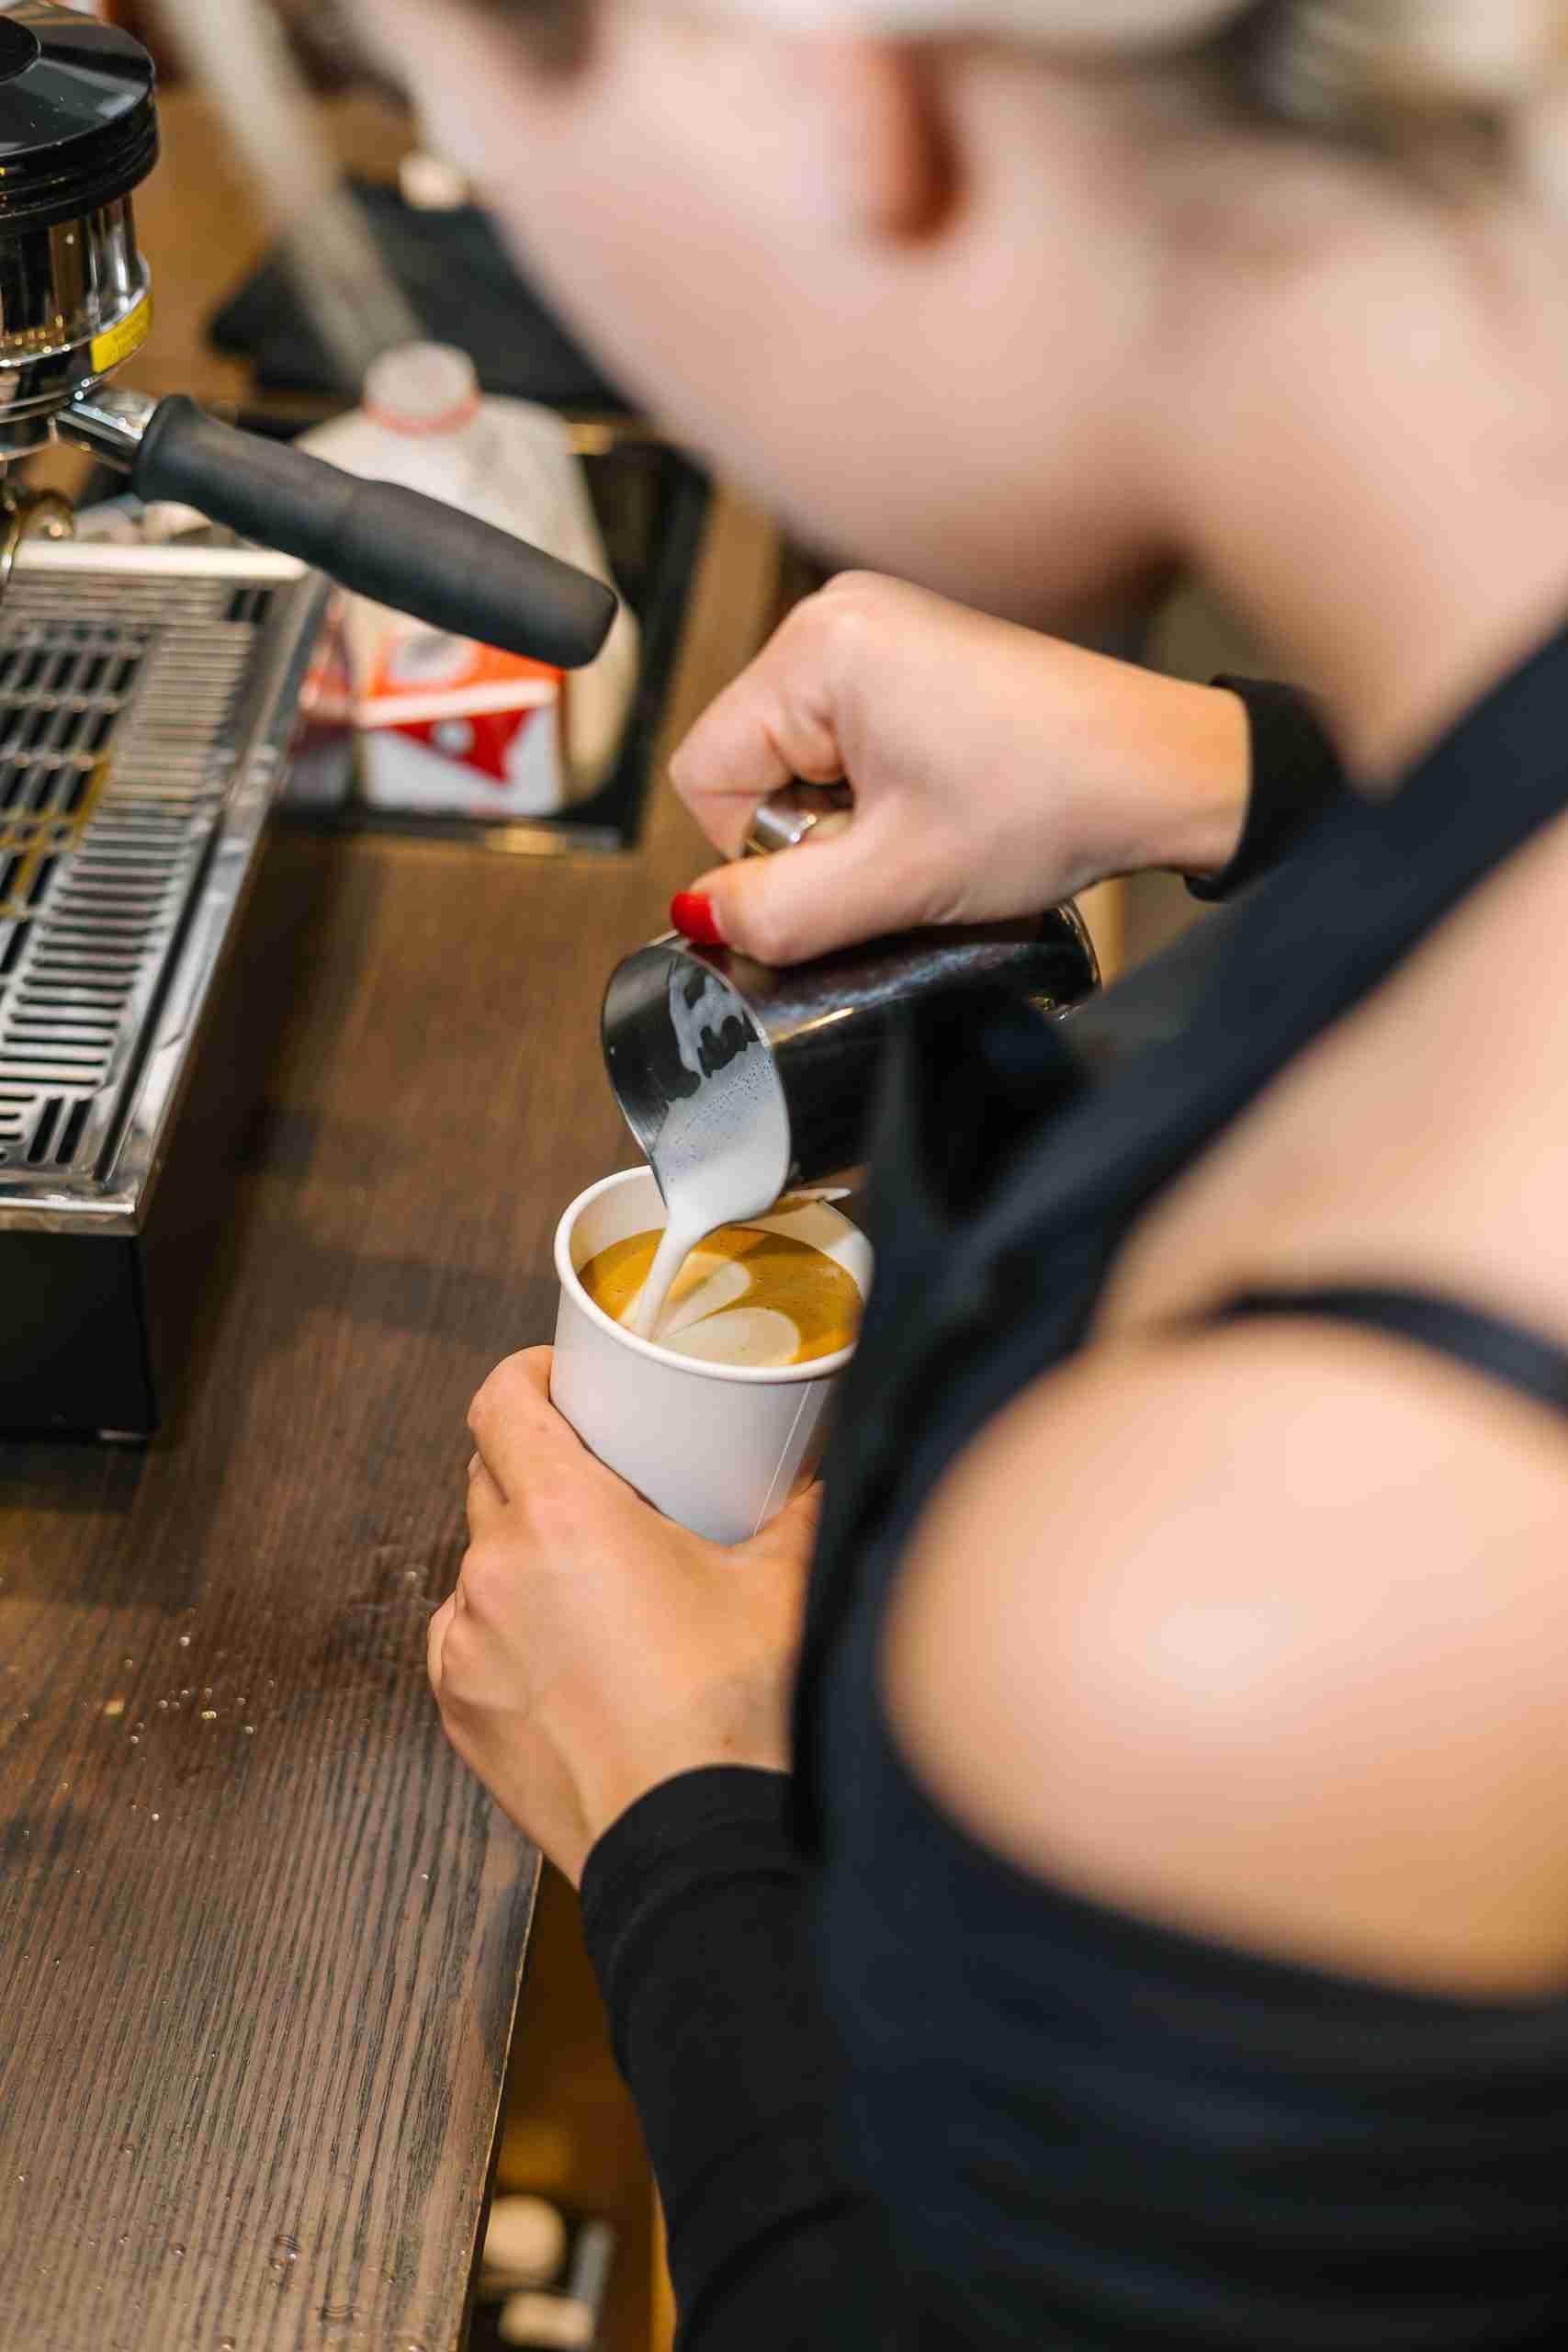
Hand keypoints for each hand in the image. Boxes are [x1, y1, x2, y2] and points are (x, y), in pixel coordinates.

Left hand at [429, 1348, 818, 1883]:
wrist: (692, 1843)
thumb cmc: (734, 1714)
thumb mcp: (780, 1588)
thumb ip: (797, 1512)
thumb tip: (821, 1476)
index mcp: (561, 1515)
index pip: (498, 1404)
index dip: (522, 1378)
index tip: (554, 1380)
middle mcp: (495, 1569)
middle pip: (486, 1475)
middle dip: (533, 1463)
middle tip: (598, 1477)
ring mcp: (467, 1644)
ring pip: (479, 1562)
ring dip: (522, 1554)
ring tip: (591, 1580)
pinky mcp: (460, 1709)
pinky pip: (468, 1637)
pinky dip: (505, 1627)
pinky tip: (565, 1651)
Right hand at [668, 571, 1249, 963]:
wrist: (1166, 772)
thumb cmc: (1057, 798)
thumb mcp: (897, 880)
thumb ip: (779, 912)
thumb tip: (700, 921)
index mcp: (817, 646)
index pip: (707, 775)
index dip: (766, 848)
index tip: (852, 859)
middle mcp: (837, 616)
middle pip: (752, 765)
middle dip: (815, 829)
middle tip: (904, 842)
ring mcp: (878, 628)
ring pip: (801, 762)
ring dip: (852, 815)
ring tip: (935, 819)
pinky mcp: (913, 654)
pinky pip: (847, 743)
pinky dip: (883, 790)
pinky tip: (947, 798)